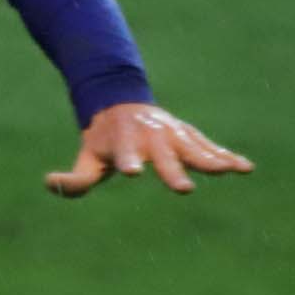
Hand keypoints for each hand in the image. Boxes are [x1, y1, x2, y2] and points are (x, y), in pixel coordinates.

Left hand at [48, 102, 253, 198]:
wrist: (122, 105)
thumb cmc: (103, 139)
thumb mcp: (87, 157)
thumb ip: (74, 178)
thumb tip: (49, 182)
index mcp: (124, 142)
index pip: (125, 155)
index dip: (128, 162)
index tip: (133, 172)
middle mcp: (151, 137)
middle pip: (165, 156)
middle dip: (174, 171)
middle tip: (184, 189)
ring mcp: (173, 134)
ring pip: (193, 148)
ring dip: (212, 160)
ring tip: (231, 171)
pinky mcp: (188, 135)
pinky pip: (210, 147)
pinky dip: (226, 156)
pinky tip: (245, 167)